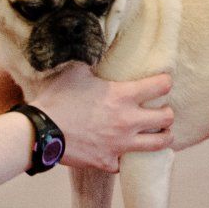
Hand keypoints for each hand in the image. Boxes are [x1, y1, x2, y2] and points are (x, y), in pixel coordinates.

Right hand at [25, 63, 173, 171]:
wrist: (41, 131)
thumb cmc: (58, 99)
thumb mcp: (76, 71)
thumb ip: (93, 60)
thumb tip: (96, 44)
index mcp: (123, 96)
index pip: (161, 86)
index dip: (165, 82)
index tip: (162, 83)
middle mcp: (128, 121)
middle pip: (167, 118)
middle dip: (167, 113)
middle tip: (161, 111)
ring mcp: (120, 145)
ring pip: (158, 144)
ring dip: (162, 137)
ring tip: (159, 134)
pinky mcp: (108, 162)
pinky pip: (127, 163)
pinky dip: (127, 157)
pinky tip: (124, 152)